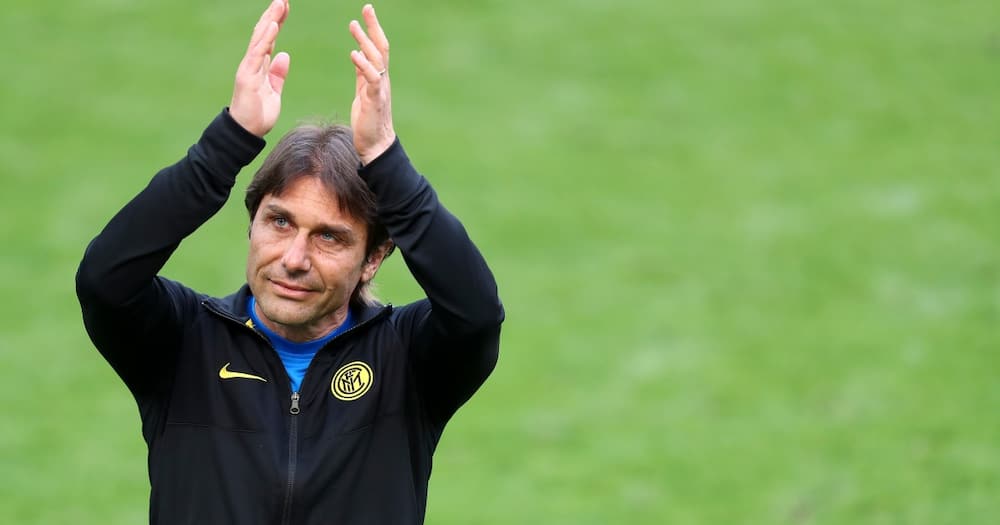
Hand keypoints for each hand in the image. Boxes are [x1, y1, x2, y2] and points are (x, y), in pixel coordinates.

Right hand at [230, 0, 290, 136]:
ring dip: (270, 20)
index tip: (285, 7)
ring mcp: (249, 67)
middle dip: (273, 15)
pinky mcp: (247, 75)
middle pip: (264, 33)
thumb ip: (277, 74)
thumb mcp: (274, 91)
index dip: (277, 22)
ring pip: (260, 38)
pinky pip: (257, 53)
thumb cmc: (258, 114)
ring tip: (280, 4)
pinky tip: (272, 24)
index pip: (269, 38)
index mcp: (260, 66)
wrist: (247, 132)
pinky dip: (265, 38)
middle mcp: (253, 63)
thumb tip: (283, 55)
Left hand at [349, 4, 395, 163]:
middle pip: (381, 48)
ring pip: (376, 60)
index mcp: (377, 77)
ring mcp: (379, 90)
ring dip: (365, 41)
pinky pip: (370, 79)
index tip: (366, 12)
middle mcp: (382, 80)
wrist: (375, 145)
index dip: (372, 29)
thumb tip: (358, 56)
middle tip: (366, 8)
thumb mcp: (363, 92)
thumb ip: (362, 74)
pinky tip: (354, 54)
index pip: (377, 48)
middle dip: (374, 27)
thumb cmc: (369, 122)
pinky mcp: (374, 101)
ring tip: (354, 25)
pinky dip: (363, 65)